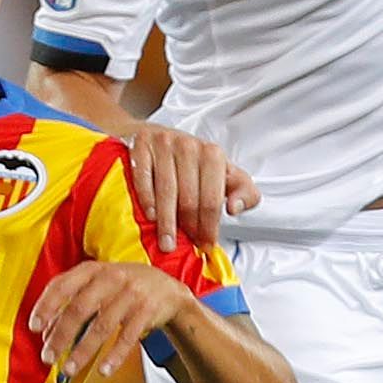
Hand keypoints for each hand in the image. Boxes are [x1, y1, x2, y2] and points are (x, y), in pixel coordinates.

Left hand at [27, 258, 194, 382]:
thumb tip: (46, 331)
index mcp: (94, 269)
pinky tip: (103, 371)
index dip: (46, 306)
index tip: (34, 327)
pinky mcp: (148, 311)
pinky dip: (114, 356)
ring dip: (83, 351)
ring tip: (69, 369)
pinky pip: (127, 337)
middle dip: (60, 335)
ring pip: (102, 326)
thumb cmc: (125, 288)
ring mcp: (131, 294)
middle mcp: (112, 278)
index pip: (62, 285)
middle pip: (79, 308)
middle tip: (48, 356)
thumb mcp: (100, 283)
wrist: (169, 290)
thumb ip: (73, 300)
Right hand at [116, 119, 256, 250]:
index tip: (207, 244)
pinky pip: (143, 177)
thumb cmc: (190, 160)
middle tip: (185, 247)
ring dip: (167, 222)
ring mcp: (163, 144)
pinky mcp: (140, 145)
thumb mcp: (222, 172)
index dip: (210, 225)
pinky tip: (150, 216)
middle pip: (189, 197)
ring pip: (167, 191)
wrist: (155, 135)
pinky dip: (147, 200)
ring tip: (167, 243)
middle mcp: (188, 146)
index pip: (212, 198)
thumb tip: (234, 208)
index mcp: (212, 154)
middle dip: (189, 227)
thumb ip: (242, 191)